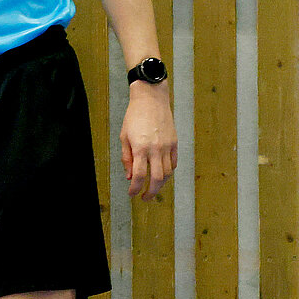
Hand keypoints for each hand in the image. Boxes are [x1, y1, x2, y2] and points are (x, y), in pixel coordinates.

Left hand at [121, 84, 176, 200]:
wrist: (151, 99)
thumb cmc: (134, 117)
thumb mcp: (124, 137)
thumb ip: (126, 158)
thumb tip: (129, 177)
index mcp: (140, 148)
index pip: (139, 176)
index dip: (135, 189)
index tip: (132, 194)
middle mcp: (156, 149)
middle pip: (157, 179)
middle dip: (151, 193)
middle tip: (145, 198)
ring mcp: (167, 146)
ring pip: (167, 173)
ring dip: (160, 184)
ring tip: (152, 187)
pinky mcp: (174, 142)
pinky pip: (173, 162)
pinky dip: (168, 171)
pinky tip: (161, 174)